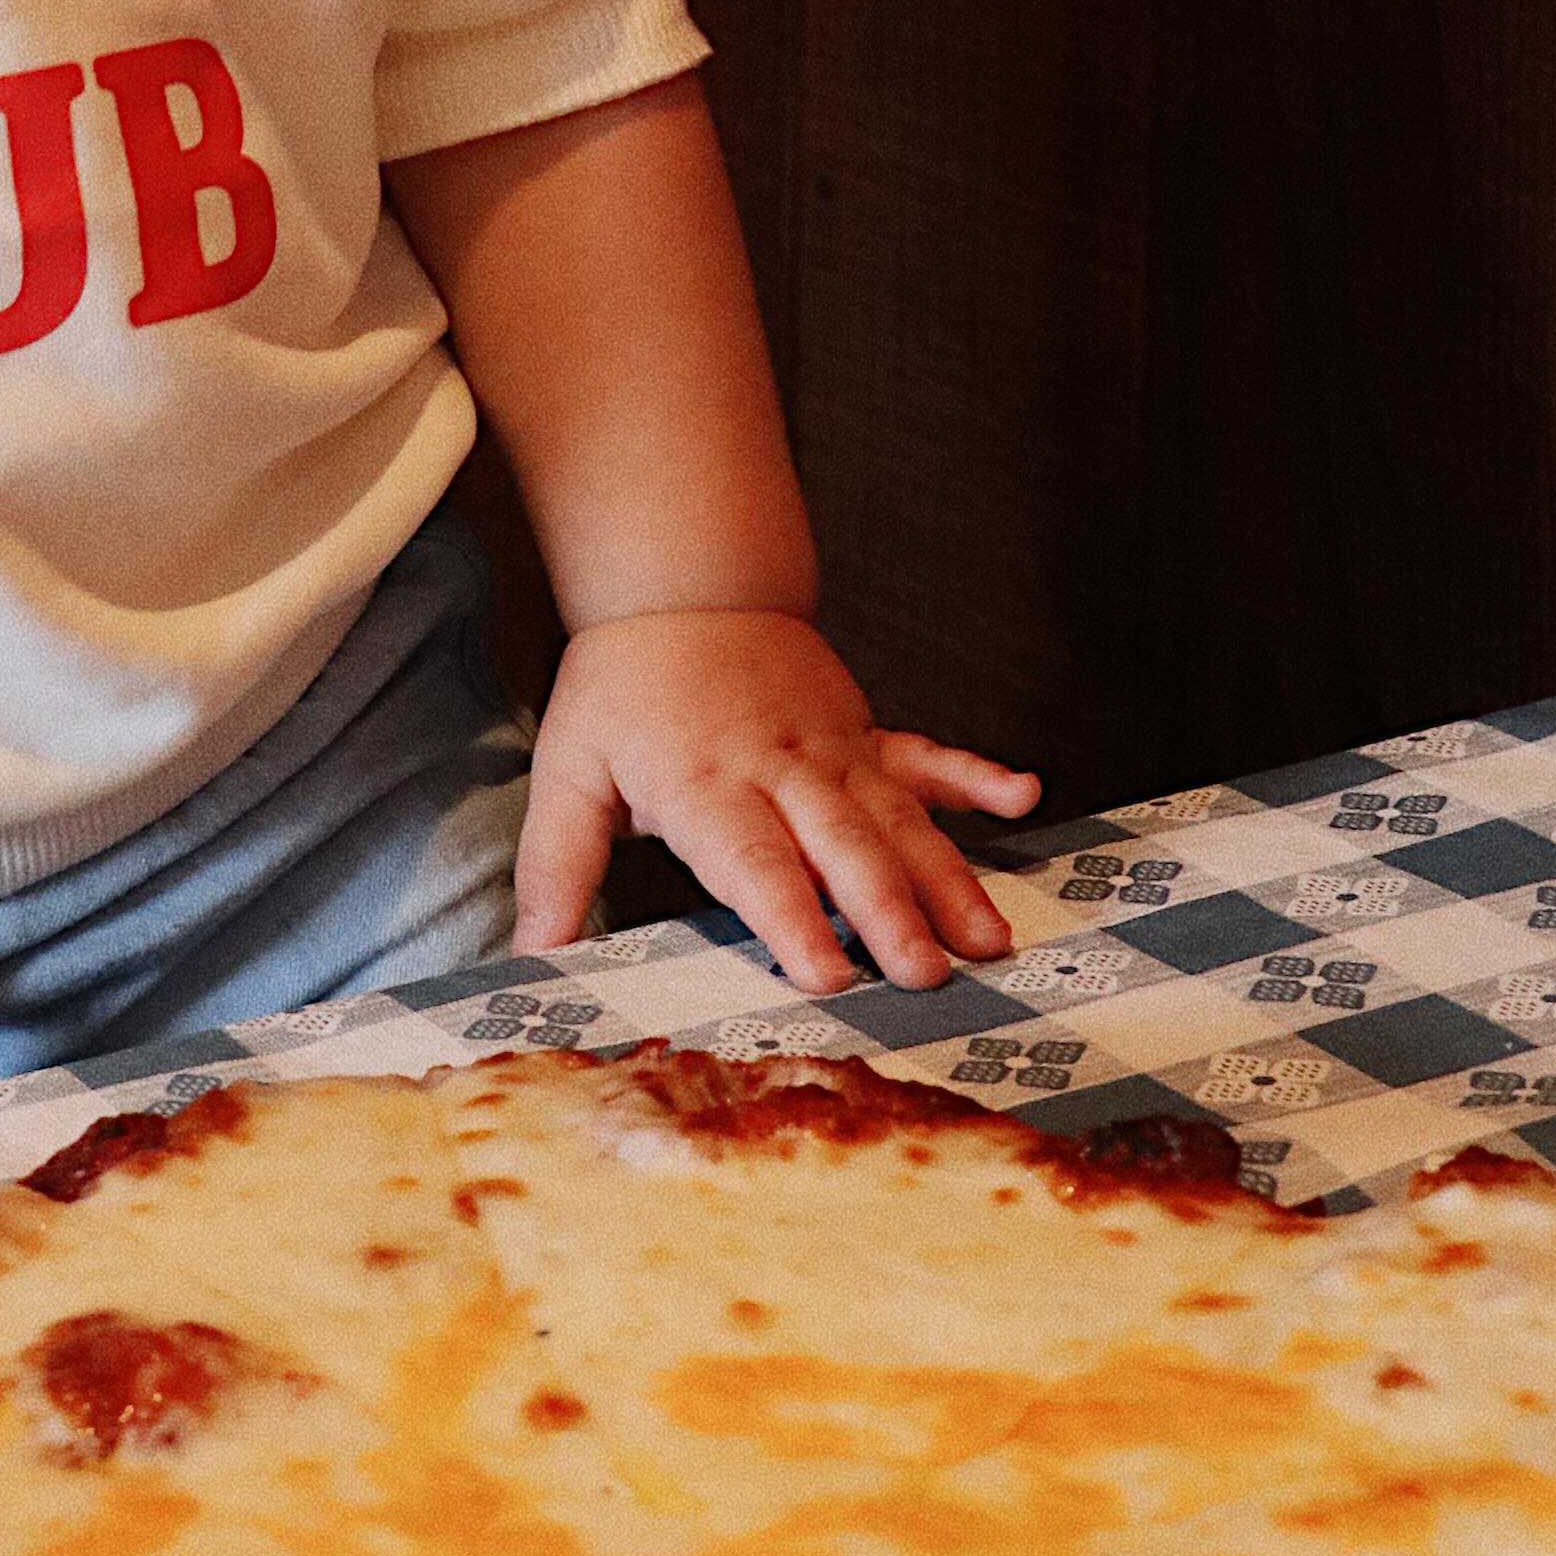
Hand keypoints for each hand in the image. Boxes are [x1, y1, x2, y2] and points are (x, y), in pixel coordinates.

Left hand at [516, 605, 1039, 995]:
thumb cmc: (623, 686)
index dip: (793, 917)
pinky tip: (1023, 796)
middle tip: (928, 975)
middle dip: (889, 913)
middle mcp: (781, 770)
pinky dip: (975, 776)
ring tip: (989, 937)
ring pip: (898, 819)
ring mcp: (833, 749)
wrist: (683, 580)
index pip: (754, 862)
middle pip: (842, 847)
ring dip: (946, 878)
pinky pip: (927, 755)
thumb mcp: (568, 772)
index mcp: (706, 785)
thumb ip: (556, 868)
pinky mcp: (863, 732)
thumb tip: (532, 957)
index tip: (829, 972)